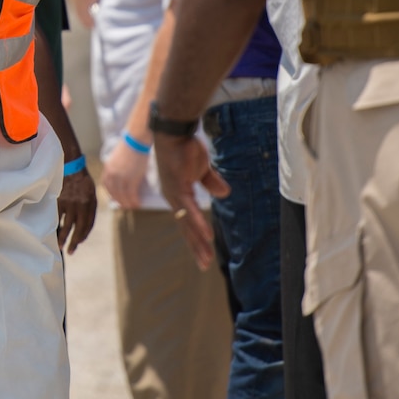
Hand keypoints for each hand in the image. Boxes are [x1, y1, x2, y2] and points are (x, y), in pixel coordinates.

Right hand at [57, 165, 97, 252]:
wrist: (71, 165)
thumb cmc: (82, 178)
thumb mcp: (91, 192)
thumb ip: (90, 206)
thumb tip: (85, 221)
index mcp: (90, 204)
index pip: (88, 225)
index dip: (84, 235)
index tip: (79, 241)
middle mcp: (81, 206)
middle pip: (78, 229)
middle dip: (74, 242)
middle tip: (71, 252)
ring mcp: (69, 204)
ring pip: (66, 226)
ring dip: (63, 238)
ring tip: (60, 246)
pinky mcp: (59, 201)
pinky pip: (57, 217)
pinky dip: (55, 225)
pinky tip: (52, 231)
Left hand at [101, 141, 151, 209]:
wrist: (136, 140)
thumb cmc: (130, 145)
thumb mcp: (117, 158)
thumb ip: (117, 168)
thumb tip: (123, 177)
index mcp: (107, 169)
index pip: (106, 186)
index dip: (112, 194)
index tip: (116, 198)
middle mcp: (111, 175)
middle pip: (114, 193)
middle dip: (120, 201)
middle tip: (126, 206)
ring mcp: (121, 178)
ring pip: (123, 196)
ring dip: (128, 203)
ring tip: (133, 206)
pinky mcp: (131, 179)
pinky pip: (131, 195)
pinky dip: (135, 201)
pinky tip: (138, 203)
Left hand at [155, 133, 229, 270]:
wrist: (175, 132)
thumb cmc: (186, 148)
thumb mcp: (202, 169)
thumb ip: (211, 183)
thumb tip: (224, 194)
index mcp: (179, 196)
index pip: (188, 222)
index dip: (196, 238)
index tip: (205, 255)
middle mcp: (174, 199)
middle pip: (186, 228)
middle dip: (196, 247)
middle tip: (204, 265)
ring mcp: (174, 195)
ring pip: (188, 223)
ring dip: (198, 241)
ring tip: (206, 259)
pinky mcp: (178, 187)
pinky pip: (190, 209)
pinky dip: (198, 222)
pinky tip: (206, 235)